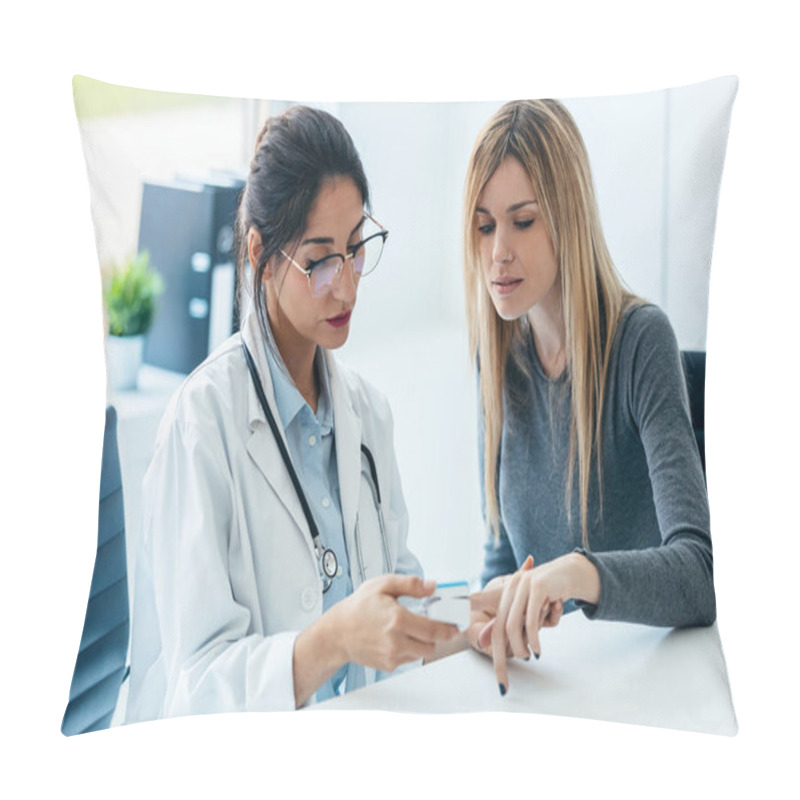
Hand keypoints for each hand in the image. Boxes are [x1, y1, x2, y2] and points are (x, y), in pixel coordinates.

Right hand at [332, 574, 459, 672]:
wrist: (338, 632)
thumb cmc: (359, 607)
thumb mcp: (383, 585)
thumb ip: (410, 584)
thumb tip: (432, 586)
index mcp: (397, 619)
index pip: (434, 629)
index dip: (448, 628)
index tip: (455, 625)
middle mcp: (396, 641)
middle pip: (432, 645)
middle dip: (436, 635)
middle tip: (434, 624)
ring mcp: (392, 655)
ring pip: (421, 653)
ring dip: (423, 642)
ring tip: (412, 629)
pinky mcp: (388, 665)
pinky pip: (409, 659)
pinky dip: (410, 649)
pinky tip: (398, 637)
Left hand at [471, 554, 597, 694]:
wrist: (571, 572)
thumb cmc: (548, 593)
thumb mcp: (528, 610)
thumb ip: (510, 623)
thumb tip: (483, 640)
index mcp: (502, 593)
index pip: (487, 621)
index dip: (477, 638)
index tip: (477, 660)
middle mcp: (508, 588)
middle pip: (497, 629)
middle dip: (499, 660)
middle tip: (504, 683)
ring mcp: (521, 586)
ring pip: (512, 626)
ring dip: (520, 647)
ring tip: (529, 655)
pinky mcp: (537, 587)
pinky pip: (531, 619)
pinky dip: (533, 638)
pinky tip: (537, 650)